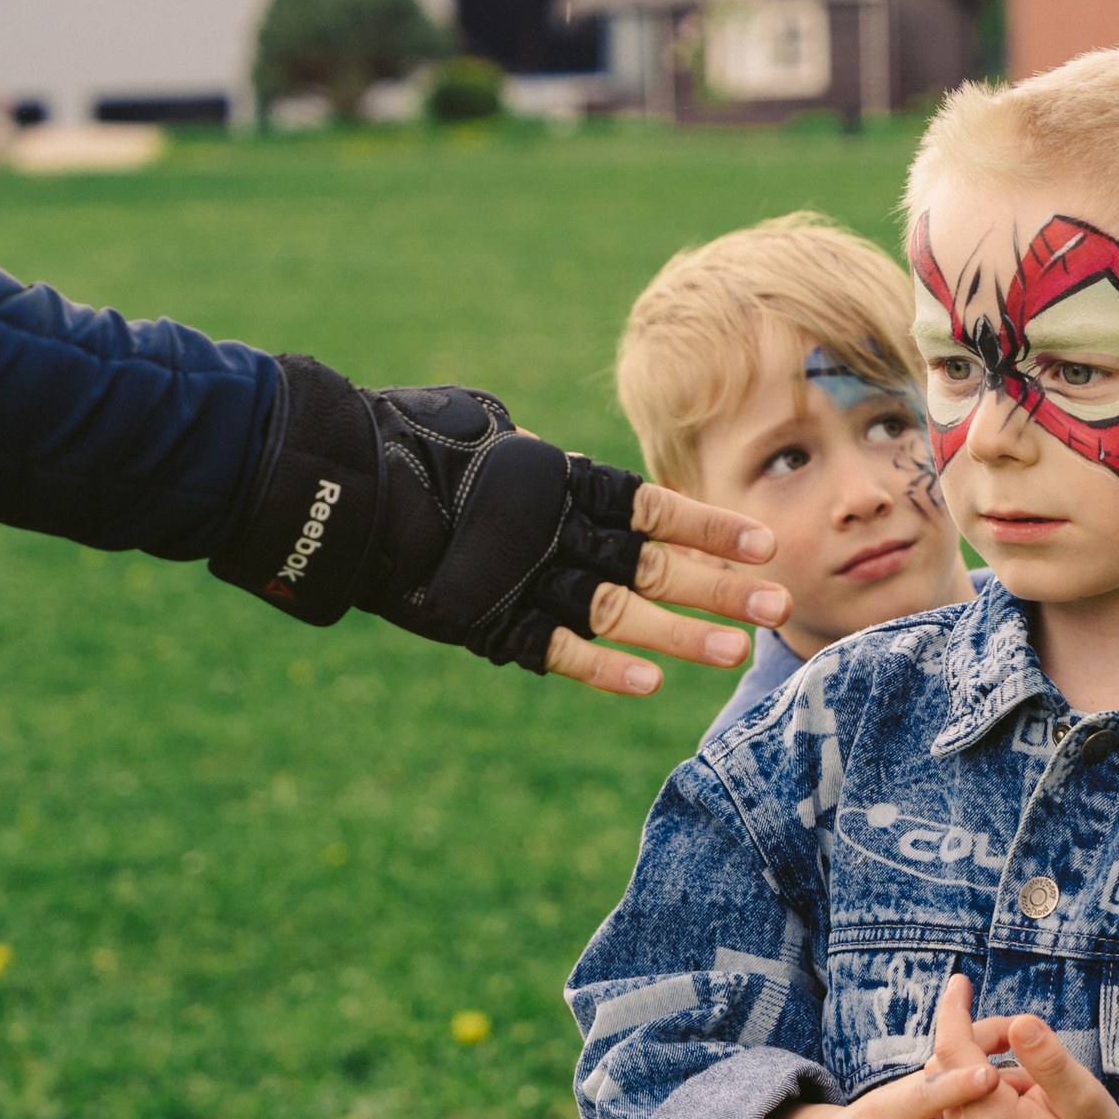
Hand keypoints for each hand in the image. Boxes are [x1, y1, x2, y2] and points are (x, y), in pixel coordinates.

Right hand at [210, 358, 790, 695]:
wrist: (338, 484)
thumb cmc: (409, 445)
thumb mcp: (485, 433)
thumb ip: (531, 448)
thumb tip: (537, 439)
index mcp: (563, 481)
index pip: (655, 505)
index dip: (710, 527)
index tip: (762, 542)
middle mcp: (556, 532)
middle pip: (656, 564)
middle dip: (720, 585)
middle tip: (779, 602)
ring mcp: (524, 578)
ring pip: (621, 611)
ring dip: (683, 632)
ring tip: (739, 650)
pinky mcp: (488, 620)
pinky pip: (553, 649)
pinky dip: (600, 667)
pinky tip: (649, 685)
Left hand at [924, 974, 1118, 1118]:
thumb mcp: (1083, 1096)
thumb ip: (1050, 1061)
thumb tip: (1020, 1022)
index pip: (954, 1051)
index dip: (954, 1010)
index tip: (959, 980)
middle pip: (952, 1057)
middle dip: (989, 1035)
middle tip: (1037, 1039)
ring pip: (955, 1070)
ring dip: (990, 1056)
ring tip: (1036, 1079)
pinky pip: (960, 1089)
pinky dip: (986, 1075)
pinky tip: (1021, 1091)